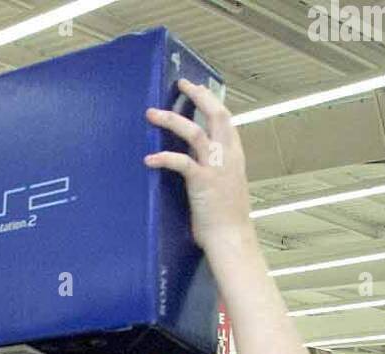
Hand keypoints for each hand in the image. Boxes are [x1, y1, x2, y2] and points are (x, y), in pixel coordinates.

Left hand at [145, 79, 252, 256]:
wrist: (231, 238)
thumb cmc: (227, 218)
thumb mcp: (226, 186)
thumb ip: (216, 170)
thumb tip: (198, 162)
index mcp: (235, 156)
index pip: (226, 119)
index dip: (211, 101)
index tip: (197, 89)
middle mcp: (228, 157)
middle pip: (217, 114)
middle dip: (198, 96)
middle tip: (181, 84)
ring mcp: (215, 168)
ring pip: (195, 132)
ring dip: (171, 120)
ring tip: (152, 113)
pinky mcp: (202, 182)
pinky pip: (180, 163)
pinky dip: (163, 158)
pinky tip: (149, 159)